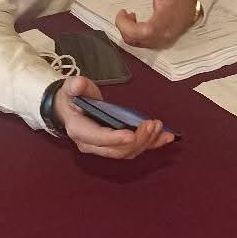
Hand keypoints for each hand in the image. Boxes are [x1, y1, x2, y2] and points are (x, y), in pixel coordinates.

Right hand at [54, 76, 174, 158]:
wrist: (69, 109)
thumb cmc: (72, 98)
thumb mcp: (70, 88)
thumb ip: (74, 86)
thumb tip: (78, 85)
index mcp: (79, 130)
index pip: (97, 138)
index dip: (114, 138)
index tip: (131, 135)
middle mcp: (91, 144)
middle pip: (116, 150)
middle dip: (136, 140)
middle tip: (151, 124)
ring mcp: (104, 148)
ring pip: (127, 152)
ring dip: (146, 142)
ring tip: (159, 126)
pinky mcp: (116, 146)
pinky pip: (135, 149)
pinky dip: (152, 145)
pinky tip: (167, 138)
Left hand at [115, 0, 196, 48]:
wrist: (190, 12)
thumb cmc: (178, 1)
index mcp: (163, 24)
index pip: (141, 32)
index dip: (126, 25)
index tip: (122, 12)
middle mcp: (161, 37)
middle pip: (134, 39)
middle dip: (123, 26)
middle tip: (123, 14)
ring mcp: (159, 43)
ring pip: (135, 43)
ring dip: (127, 30)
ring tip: (129, 17)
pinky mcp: (157, 44)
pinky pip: (138, 43)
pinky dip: (132, 34)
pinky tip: (134, 23)